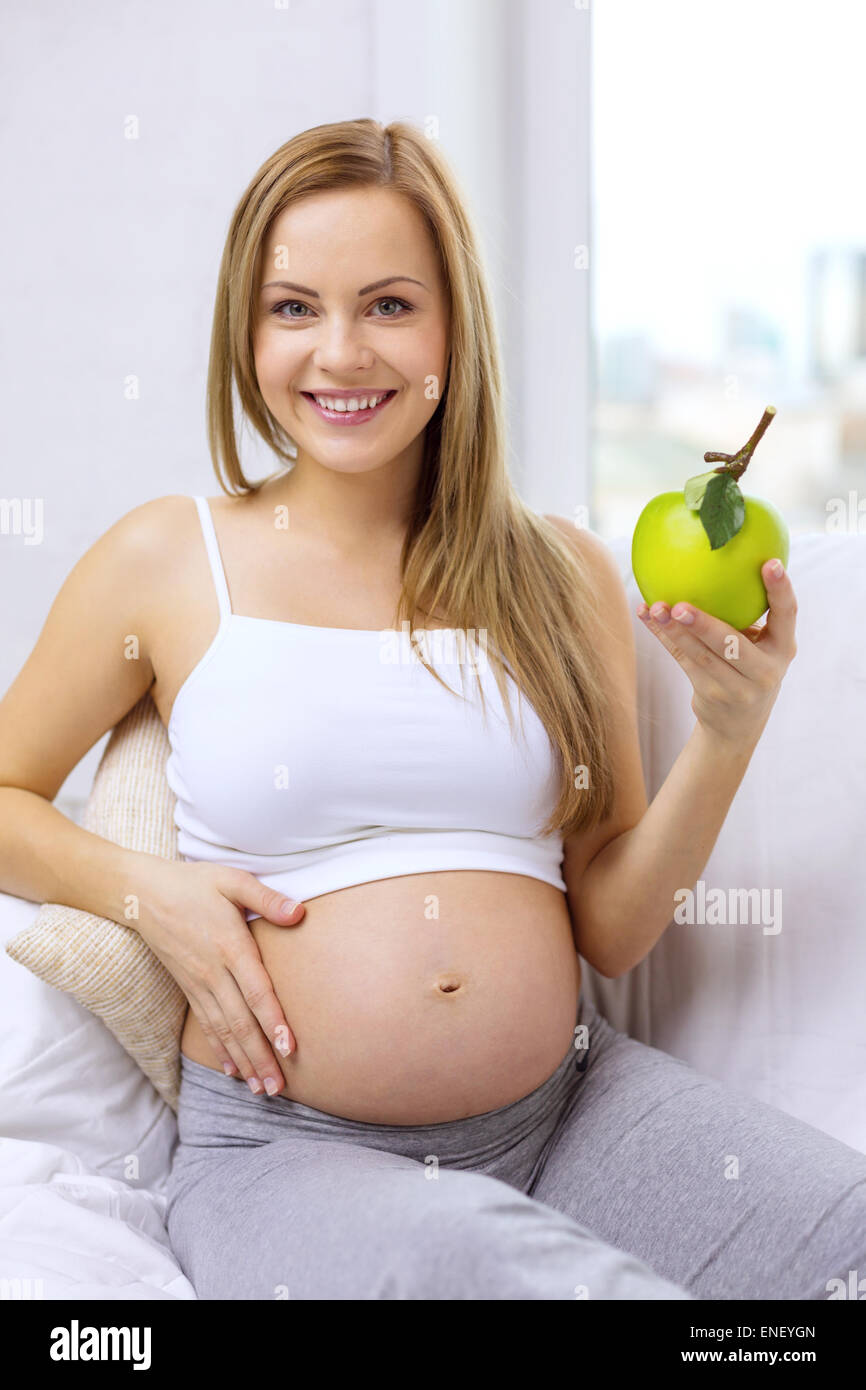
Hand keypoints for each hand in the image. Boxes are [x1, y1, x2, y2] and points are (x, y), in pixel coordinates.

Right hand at [134, 858, 305, 1096]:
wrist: (142, 894)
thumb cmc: (193, 883)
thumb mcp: (232, 880)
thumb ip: (267, 899)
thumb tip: (299, 913)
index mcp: (230, 946)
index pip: (256, 992)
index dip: (273, 1022)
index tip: (289, 1048)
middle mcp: (214, 972)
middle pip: (241, 1022)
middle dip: (261, 1057)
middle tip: (278, 1089)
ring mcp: (198, 983)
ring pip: (224, 1030)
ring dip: (244, 1062)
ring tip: (261, 1090)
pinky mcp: (188, 988)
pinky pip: (206, 1024)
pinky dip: (220, 1050)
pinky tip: (232, 1071)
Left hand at [636, 558, 797, 746]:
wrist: (738, 725)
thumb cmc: (749, 666)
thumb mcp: (760, 645)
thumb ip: (747, 613)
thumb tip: (714, 557)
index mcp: (783, 648)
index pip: (787, 615)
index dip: (780, 589)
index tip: (769, 563)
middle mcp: (765, 670)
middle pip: (732, 645)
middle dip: (705, 625)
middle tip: (681, 606)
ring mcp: (737, 687)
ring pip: (701, 656)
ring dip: (674, 631)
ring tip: (656, 608)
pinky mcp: (710, 694)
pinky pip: (683, 660)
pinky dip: (664, 637)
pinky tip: (647, 616)